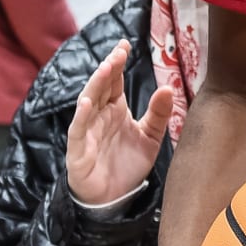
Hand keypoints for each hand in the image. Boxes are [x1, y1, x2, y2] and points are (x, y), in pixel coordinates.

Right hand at [67, 39, 174, 205]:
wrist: (115, 200)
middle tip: (118, 52)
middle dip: (108, 68)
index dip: (117, 62)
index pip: (114, 80)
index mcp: (115, 109)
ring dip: (95, 85)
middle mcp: (99, 115)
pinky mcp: (78, 150)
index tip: (125, 44)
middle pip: (101, 86)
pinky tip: (86, 102)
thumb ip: (159, 114)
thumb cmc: (128, 165)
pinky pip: (78, 130)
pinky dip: (81, 116)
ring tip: (105, 68)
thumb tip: (168, 88)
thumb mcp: (150, 138)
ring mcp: (87, 131)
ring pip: (88, 102)